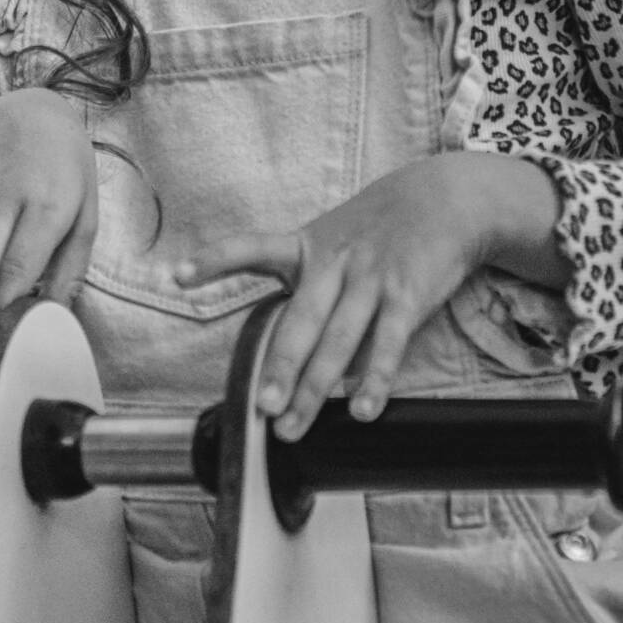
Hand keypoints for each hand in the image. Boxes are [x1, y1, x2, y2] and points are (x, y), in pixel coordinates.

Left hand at [179, 152, 563, 439]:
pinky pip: (389, 343)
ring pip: (340, 340)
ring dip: (315, 386)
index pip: (253, 248)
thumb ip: (303, 280)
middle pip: (301, 320)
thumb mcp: (332, 235)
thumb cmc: (379, 227)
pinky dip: (376, 378)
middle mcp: (335, 263)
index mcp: (307, 247)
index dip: (216, 260)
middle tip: (260, 408)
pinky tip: (363, 409)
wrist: (444, 198)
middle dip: (279, 366)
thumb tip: (281, 341)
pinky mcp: (407, 295)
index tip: (178, 274)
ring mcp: (371, 279)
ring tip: (294, 424)